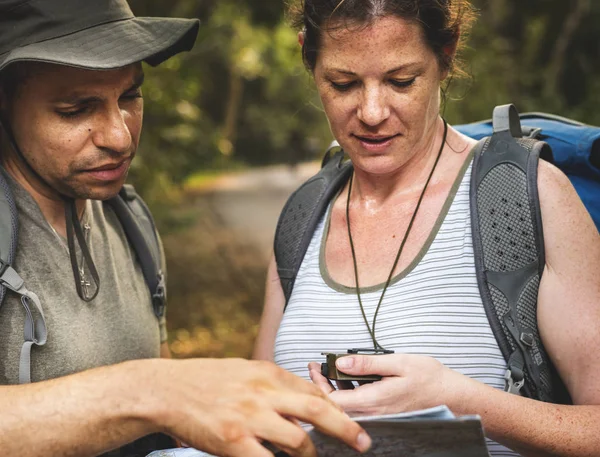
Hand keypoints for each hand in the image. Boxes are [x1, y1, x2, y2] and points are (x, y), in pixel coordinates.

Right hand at [146, 358, 370, 456]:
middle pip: (316, 410)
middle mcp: (263, 392)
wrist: (169, 389)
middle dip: (345, 428)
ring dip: (310, 455)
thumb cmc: (206, 380)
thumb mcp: (245, 370)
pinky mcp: (234, 441)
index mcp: (267, 372)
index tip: (350, 420)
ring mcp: (249, 418)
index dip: (336, 408)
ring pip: (297, 440)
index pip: (312, 390)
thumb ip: (273, 383)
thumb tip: (302, 398)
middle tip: (363, 442)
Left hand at [308, 354, 473, 416]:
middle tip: (316, 367)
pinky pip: (359, 407)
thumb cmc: (429, 379)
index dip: (319, 385)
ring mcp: (378, 415)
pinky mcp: (383, 413)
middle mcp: (373, 412)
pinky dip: (348, 393)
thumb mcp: (397, 363)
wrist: (451, 396)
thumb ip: (367, 364)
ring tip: (328, 369)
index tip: (314, 368)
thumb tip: (341, 362)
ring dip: (334, 389)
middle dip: (322, 386)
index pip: (334, 400)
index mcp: (373, 400)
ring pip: (346, 407)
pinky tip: (348, 378)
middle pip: (336, 405)